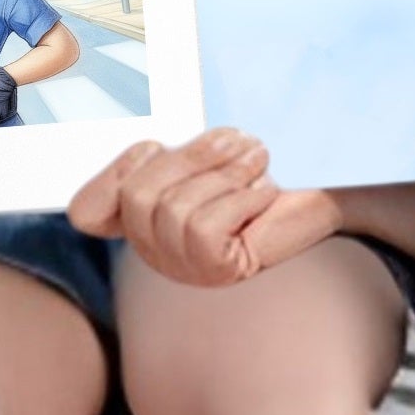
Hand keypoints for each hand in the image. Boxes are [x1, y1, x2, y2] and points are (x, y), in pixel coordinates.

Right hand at [68, 128, 343, 287]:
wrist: (326, 182)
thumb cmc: (262, 158)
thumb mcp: (204, 145)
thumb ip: (166, 148)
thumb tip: (144, 150)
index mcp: (144, 210)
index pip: (88, 209)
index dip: (112, 172)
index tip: (156, 146)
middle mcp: (155, 245)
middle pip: (136, 194)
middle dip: (190, 157)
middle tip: (234, 143)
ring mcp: (185, 264)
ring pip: (172, 210)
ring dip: (224, 174)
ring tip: (255, 164)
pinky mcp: (218, 271)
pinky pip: (204, 228)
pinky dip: (239, 198)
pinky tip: (262, 194)